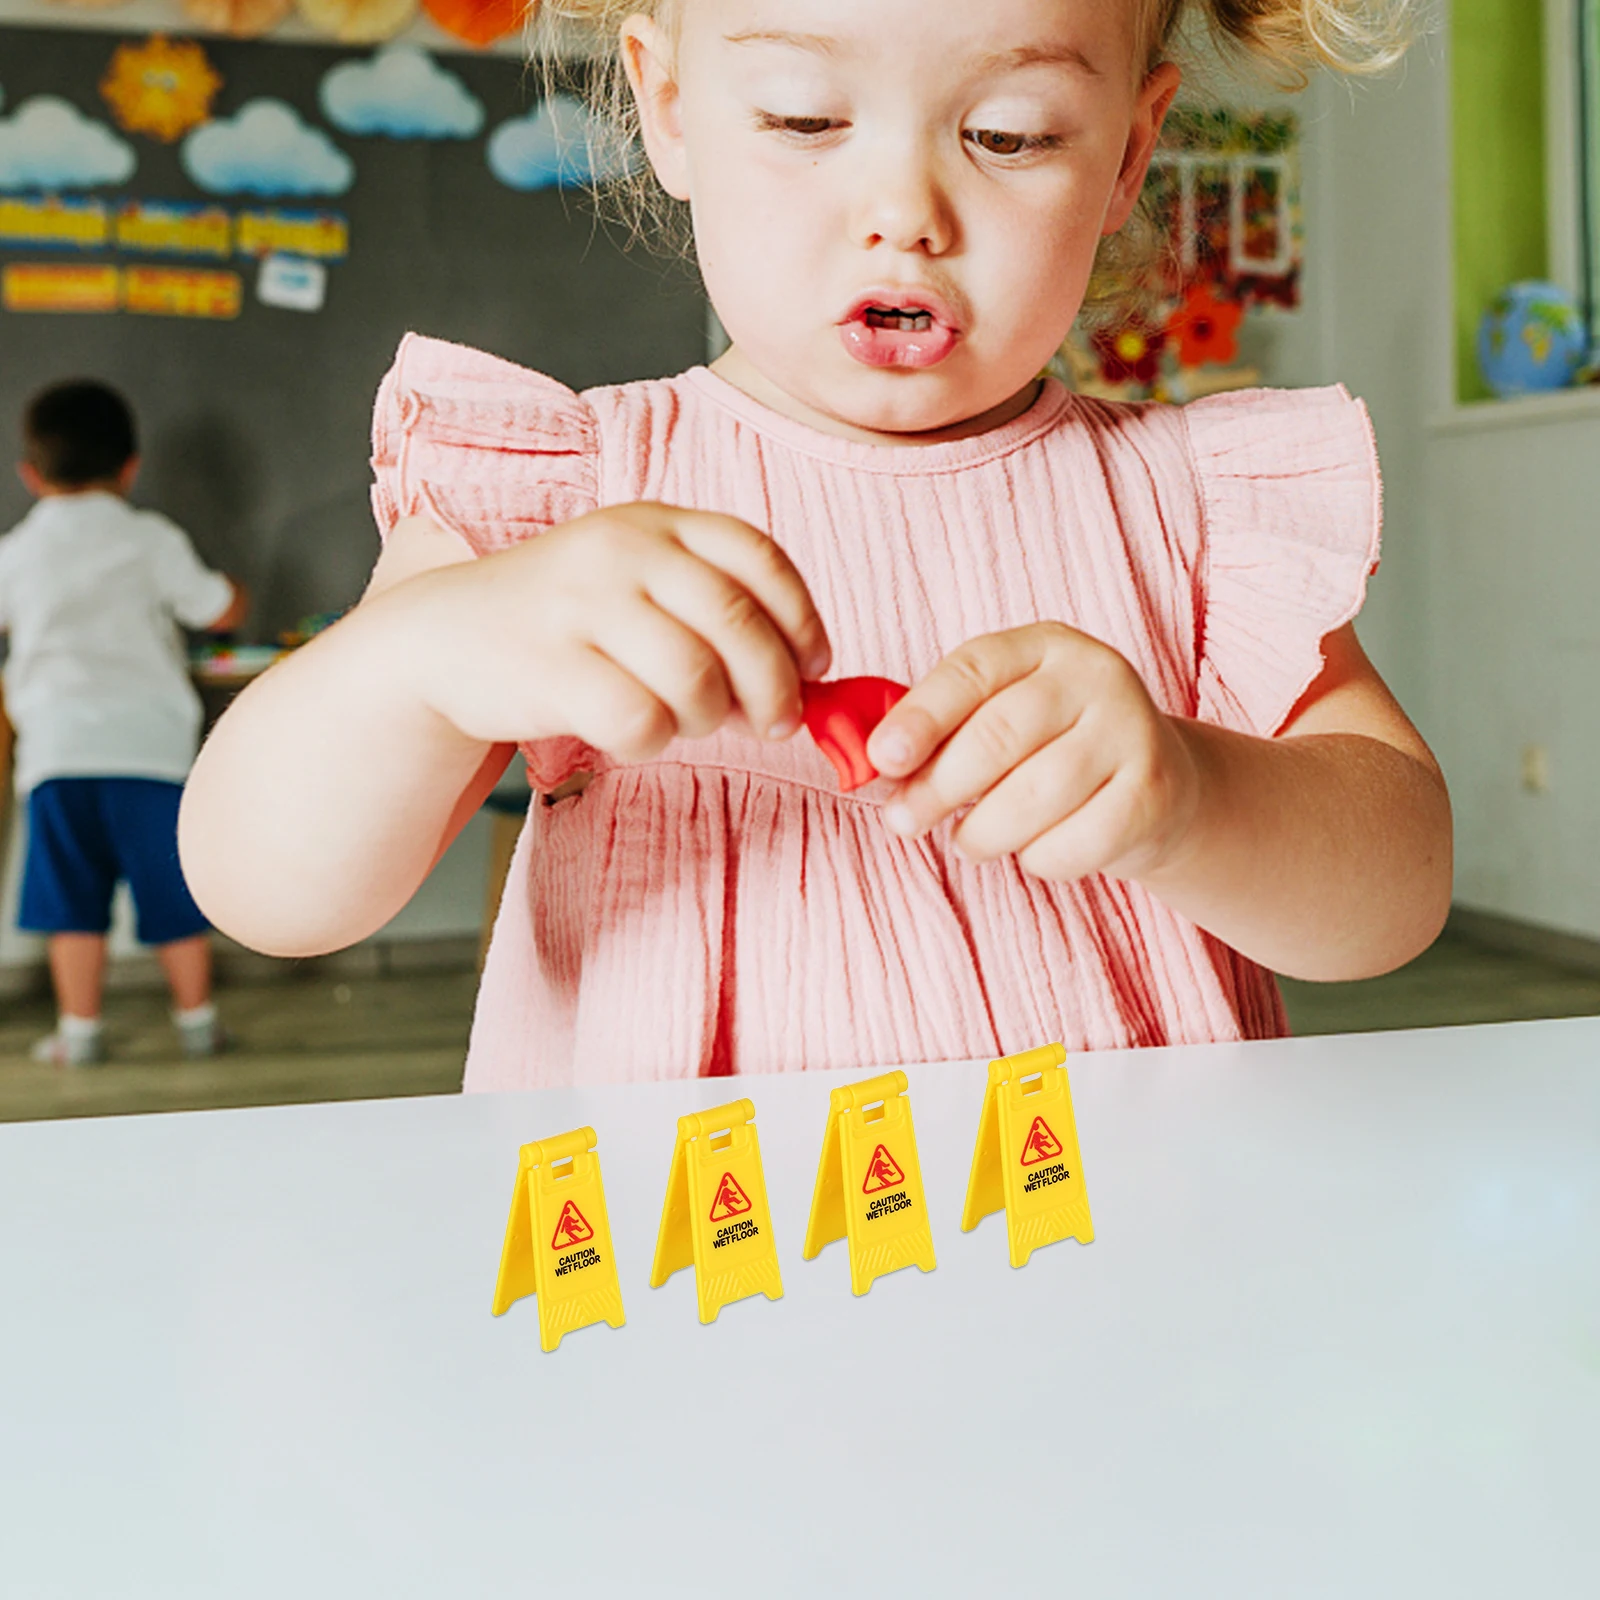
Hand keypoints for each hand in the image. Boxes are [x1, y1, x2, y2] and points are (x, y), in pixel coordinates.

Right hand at [384, 503, 831, 760]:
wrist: (443, 639)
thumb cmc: (567, 621)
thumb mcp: (638, 583)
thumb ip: (715, 611)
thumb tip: (808, 683)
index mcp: (656, 522)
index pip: (760, 557)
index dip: (802, 620)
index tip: (813, 666)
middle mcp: (622, 550)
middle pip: (739, 625)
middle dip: (775, 688)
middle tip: (774, 723)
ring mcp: (582, 605)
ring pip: (696, 680)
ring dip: (707, 718)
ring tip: (682, 720)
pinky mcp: (549, 666)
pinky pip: (640, 720)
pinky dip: (651, 740)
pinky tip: (630, 730)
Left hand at [865, 623, 1201, 882]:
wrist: (1156, 787)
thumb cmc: (1050, 753)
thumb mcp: (998, 719)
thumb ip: (942, 733)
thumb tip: (873, 764)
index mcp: (1044, 646)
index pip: (972, 670)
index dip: (921, 716)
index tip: (881, 759)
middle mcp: (1095, 675)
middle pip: (998, 735)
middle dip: (937, 787)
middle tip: (903, 821)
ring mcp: (1132, 731)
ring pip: (1034, 796)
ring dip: (984, 832)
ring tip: (971, 840)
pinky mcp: (1154, 793)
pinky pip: (1075, 842)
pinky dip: (1039, 859)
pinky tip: (1035, 849)